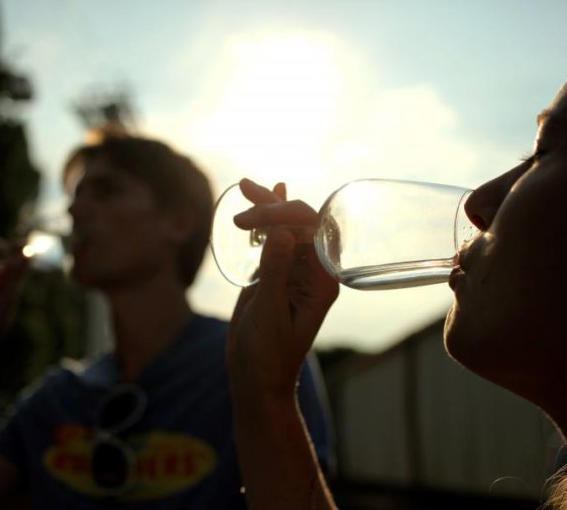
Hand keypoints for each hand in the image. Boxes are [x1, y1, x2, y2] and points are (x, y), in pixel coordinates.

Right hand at [226, 179, 338, 400]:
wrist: (256, 380)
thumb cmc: (268, 355)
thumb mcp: (269, 314)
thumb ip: (274, 273)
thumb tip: (280, 231)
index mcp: (322, 280)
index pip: (311, 229)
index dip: (284, 213)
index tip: (250, 218)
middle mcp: (312, 272)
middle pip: (299, 223)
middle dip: (273, 205)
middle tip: (244, 192)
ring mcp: (294, 273)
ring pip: (285, 229)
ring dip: (267, 208)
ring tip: (245, 187)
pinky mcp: (276, 276)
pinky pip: (274, 242)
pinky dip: (265, 223)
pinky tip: (262, 204)